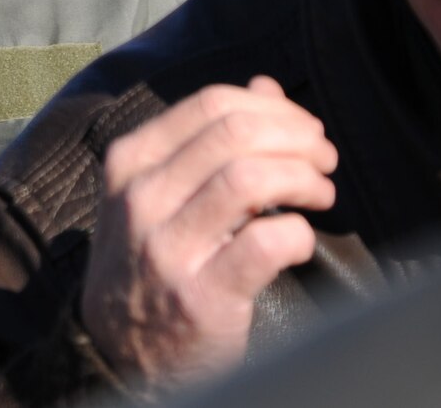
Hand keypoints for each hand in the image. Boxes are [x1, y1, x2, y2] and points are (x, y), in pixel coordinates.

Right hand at [79, 76, 337, 391]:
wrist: (116, 352)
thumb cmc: (148, 261)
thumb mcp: (159, 192)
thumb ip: (209, 138)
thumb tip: (266, 88)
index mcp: (131, 161)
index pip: (211, 104)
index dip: (273, 110)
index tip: (305, 131)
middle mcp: (142, 198)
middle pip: (235, 134)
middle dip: (297, 139)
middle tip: (324, 160)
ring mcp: (166, 247)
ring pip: (250, 179)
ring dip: (303, 180)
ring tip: (321, 194)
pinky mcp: (200, 296)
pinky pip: (265, 244)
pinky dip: (298, 235)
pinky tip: (301, 241)